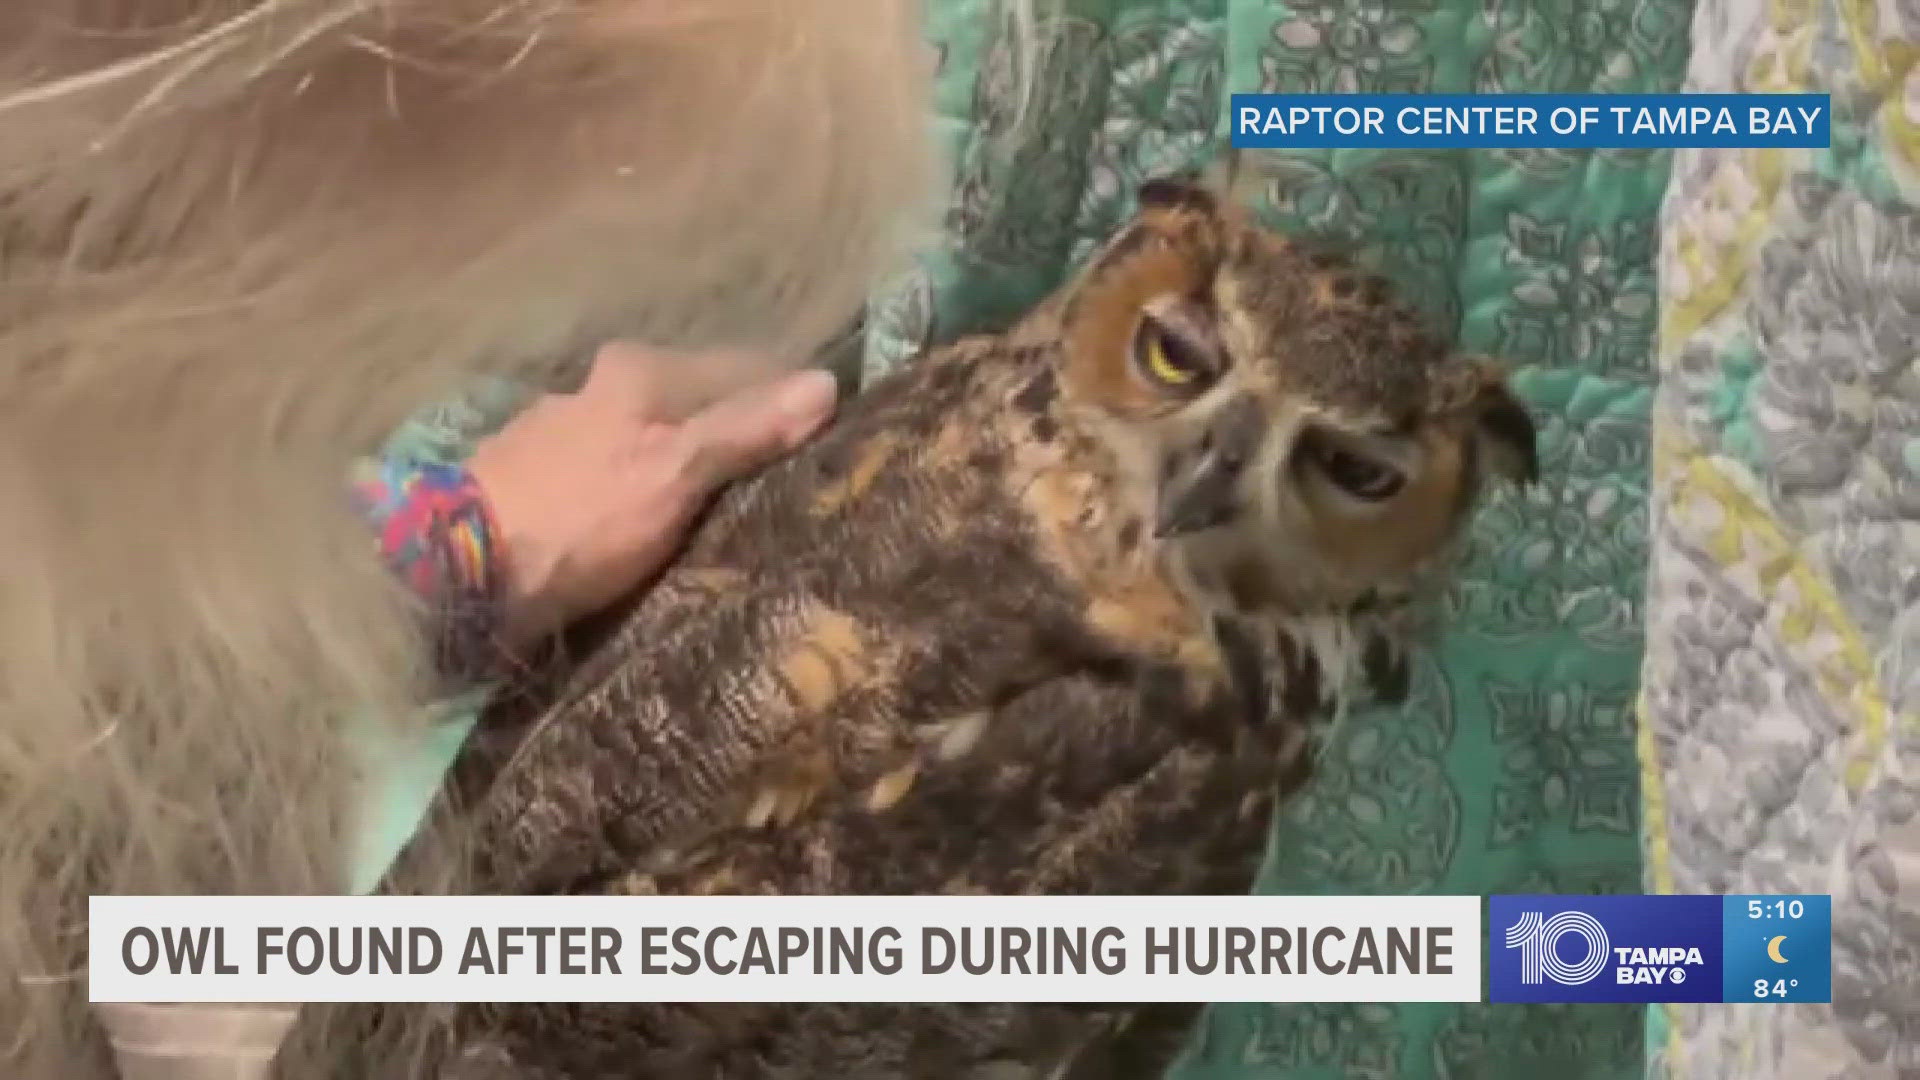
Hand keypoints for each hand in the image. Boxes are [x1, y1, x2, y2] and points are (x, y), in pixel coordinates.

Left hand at [465, 342, 838, 649]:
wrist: (458, 576)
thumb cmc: (580, 522)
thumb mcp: (675, 476)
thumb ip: (746, 429)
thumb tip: (828, 383)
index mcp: (639, 370)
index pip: (745, 365)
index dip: (792, 398)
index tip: (833, 439)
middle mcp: (598, 384)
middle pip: (696, 401)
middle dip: (739, 432)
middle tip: (790, 481)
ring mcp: (562, 429)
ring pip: (652, 437)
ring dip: (690, 464)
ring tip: (730, 510)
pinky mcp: (536, 475)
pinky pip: (616, 472)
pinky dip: (645, 489)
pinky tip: (655, 525)